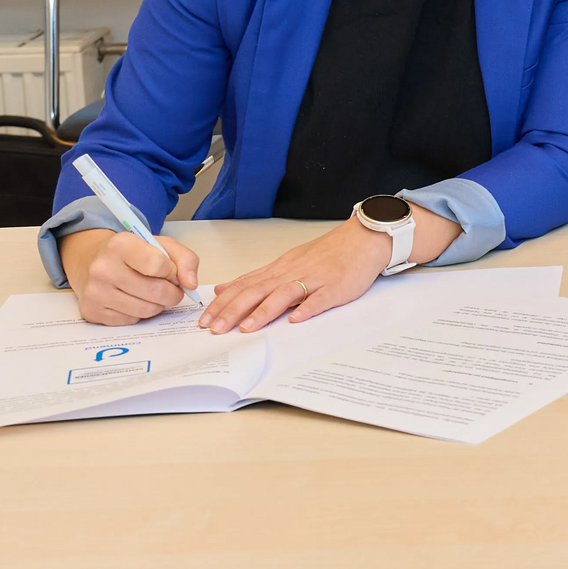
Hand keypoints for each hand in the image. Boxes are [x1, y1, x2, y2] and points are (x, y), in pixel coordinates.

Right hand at [64, 228, 200, 325]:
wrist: (91, 262)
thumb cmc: (132, 253)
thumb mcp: (160, 244)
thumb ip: (185, 259)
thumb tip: (191, 284)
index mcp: (120, 245)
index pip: (157, 264)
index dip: (172, 271)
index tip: (171, 271)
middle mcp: (103, 269)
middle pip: (156, 292)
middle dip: (172, 293)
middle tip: (172, 289)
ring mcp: (95, 292)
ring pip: (146, 310)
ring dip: (158, 305)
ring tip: (153, 293)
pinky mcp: (92, 312)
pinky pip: (131, 320)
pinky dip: (140, 313)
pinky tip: (134, 300)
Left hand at [200, 206, 462, 332]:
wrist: (363, 238)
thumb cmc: (327, 253)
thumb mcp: (286, 262)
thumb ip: (256, 278)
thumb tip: (223, 289)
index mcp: (279, 269)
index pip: (244, 286)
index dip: (223, 303)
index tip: (204, 319)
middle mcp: (291, 273)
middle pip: (257, 291)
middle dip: (234, 311)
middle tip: (215, 329)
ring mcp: (314, 280)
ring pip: (283, 295)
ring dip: (263, 312)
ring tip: (246, 328)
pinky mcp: (336, 287)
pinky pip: (320, 299)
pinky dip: (307, 309)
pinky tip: (296, 320)